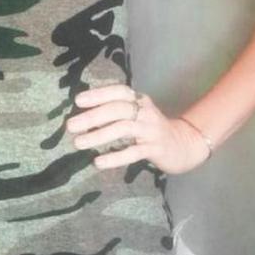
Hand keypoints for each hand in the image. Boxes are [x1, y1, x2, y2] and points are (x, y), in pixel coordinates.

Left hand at [65, 83, 210, 174]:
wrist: (184, 145)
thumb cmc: (150, 130)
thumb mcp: (136, 115)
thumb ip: (114, 112)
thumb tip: (81, 117)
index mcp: (139, 100)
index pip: (118, 92)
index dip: (99, 94)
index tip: (78, 100)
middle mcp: (145, 112)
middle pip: (117, 109)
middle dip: (92, 117)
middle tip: (70, 126)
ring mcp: (151, 130)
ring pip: (123, 129)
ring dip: (98, 135)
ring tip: (78, 143)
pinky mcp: (155, 149)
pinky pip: (133, 153)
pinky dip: (114, 157)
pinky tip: (98, 162)